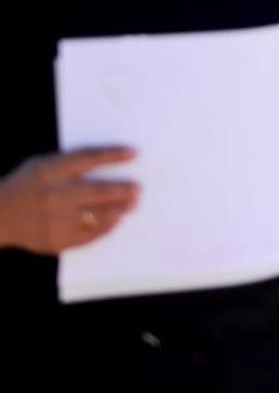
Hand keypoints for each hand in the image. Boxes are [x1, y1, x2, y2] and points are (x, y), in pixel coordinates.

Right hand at [0, 148, 138, 253]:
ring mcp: (56, 219)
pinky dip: (105, 227)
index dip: (113, 155)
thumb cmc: (26, 186)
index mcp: (50, 171)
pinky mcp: (57, 239)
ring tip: (131, 205)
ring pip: (98, 215)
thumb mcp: (42, 166)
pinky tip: (115, 221)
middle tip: (138, 189)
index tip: (134, 153)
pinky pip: (89, 234)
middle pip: (99, 190)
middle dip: (123, 190)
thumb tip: (109, 161)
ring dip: (119, 210)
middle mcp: (55, 195)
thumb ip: (70, 163)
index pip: (88, 158)